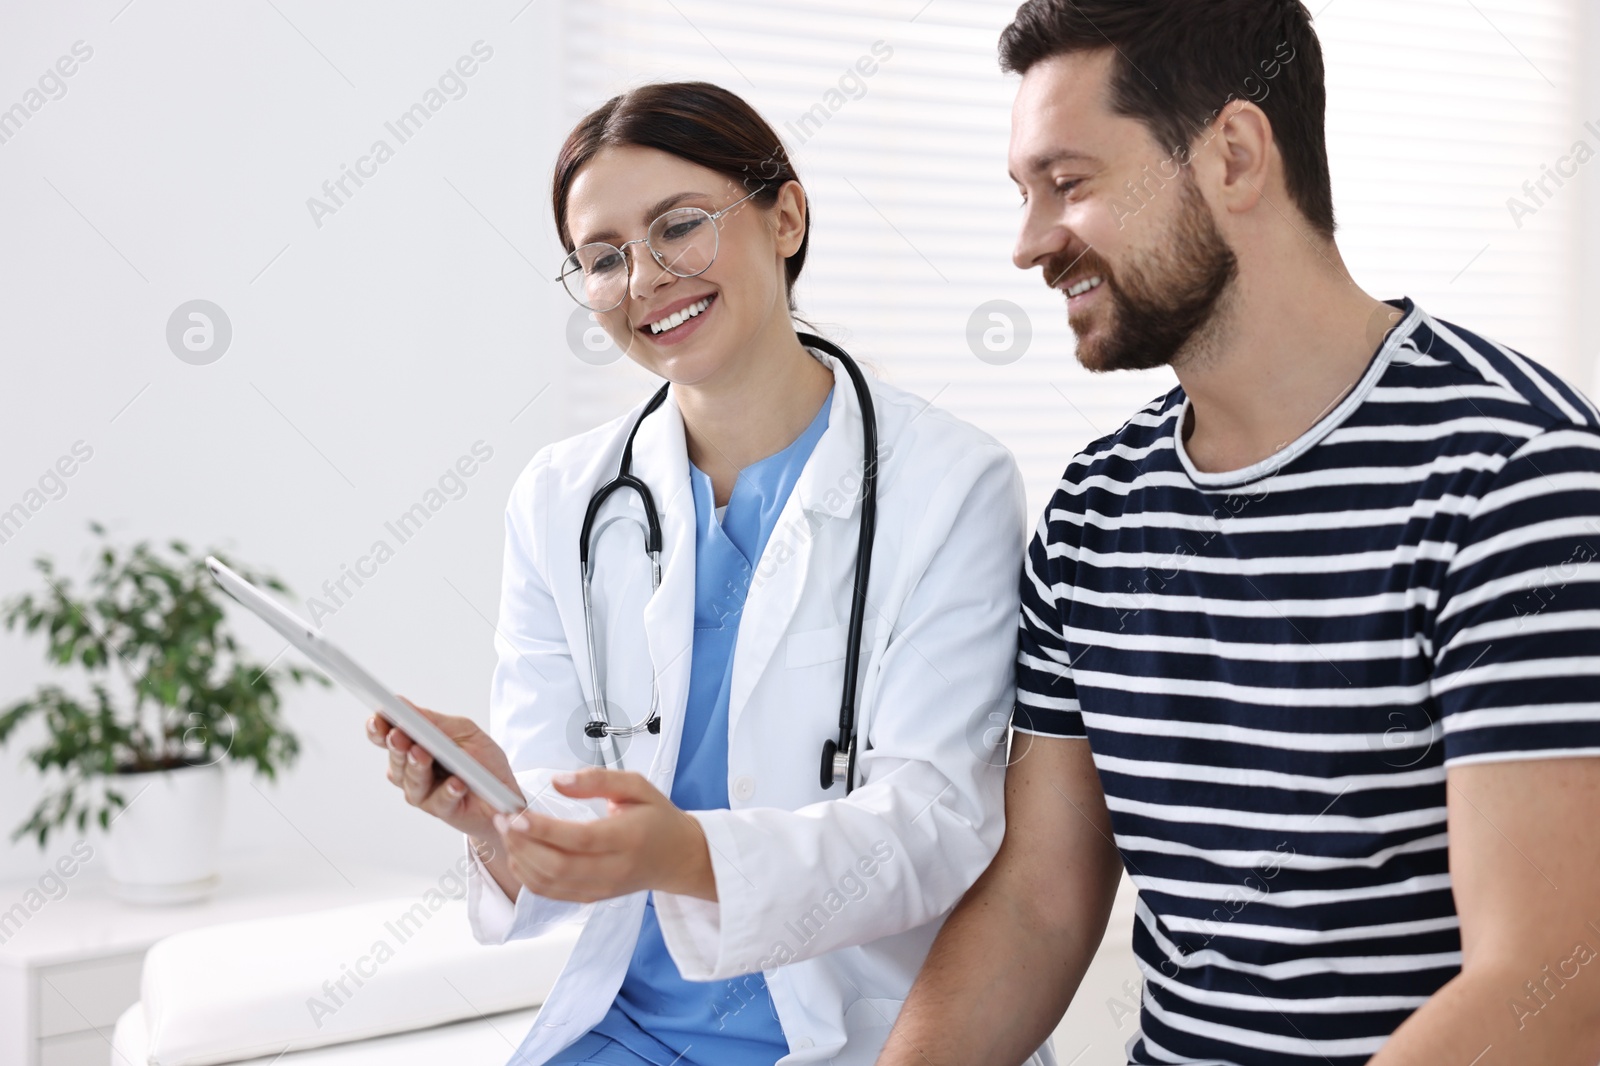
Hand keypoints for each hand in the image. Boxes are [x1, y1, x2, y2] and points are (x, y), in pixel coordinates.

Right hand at [367, 700, 522, 843]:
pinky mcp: (442, 810)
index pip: (387, 737)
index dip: (378, 729)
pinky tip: (456, 782)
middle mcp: (412, 771)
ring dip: (417, 767)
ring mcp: (424, 793)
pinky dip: (449, 790)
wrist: (504, 793)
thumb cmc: (481, 761)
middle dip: (397, 746)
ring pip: (412, 781)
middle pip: (396, 759)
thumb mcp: (463, 731)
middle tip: (398, 735)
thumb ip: (433, 722)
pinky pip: (440, 801)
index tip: (377, 719)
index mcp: (414, 746)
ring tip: (423, 754)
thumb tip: (402, 704)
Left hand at [492, 768, 715, 902]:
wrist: (678, 857)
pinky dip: (529, 877)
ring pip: (550, 884)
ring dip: (521, 860)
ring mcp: (602, 888)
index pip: (580, 838)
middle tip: (504, 820)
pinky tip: (520, 853)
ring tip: (508, 833)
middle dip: (523, 844)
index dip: (544, 829)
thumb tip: (558, 782)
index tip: (517, 815)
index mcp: (628, 838)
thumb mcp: (637, 785)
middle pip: (559, 867)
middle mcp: (614, 869)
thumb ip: (597, 780)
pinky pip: (552, 893)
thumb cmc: (657, 819)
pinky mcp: (592, 897)